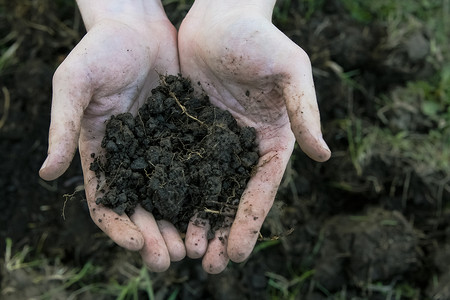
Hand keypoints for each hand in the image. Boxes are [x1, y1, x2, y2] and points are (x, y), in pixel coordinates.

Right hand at [39, 0, 184, 271]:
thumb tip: (47, 174)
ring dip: (180, 225)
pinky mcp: (184, 136)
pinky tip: (215, 210)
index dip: (119, 226)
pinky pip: (195, 170)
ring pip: (170, 197)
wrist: (138, 27)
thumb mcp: (74, 84)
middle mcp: (131, 158)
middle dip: (155, 236)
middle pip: (142, 208)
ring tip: (195, 247)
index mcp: (101, 154)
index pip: (107, 201)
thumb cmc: (100, 50)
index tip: (137, 243)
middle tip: (172, 259)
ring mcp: (159, 149)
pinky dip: (201, 193)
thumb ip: (64, 127)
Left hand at [179, 0, 330, 272]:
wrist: (220, 13)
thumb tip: (324, 154)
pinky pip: (178, 163)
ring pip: (203, 187)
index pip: (262, 187)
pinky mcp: (187, 128)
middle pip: (232, 196)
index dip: (250, 220)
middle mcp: (243, 144)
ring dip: (196, 220)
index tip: (240, 252)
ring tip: (184, 251)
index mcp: (271, 136)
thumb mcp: (290, 69)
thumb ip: (304, 110)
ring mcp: (213, 139)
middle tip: (209, 265)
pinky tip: (161, 214)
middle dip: (222, 231)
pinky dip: (172, 190)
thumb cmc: (259, 36)